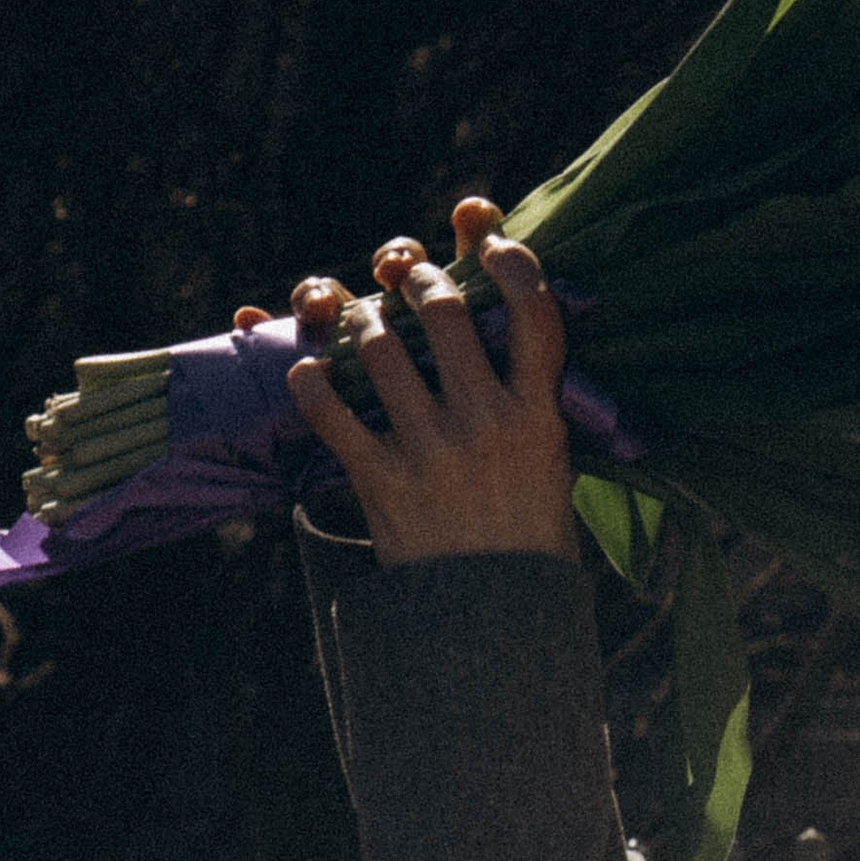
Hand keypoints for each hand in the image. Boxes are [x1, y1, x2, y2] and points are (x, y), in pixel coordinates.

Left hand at [287, 200, 577, 564]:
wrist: (494, 618)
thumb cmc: (525, 536)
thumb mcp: (549, 464)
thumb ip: (529, 402)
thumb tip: (509, 329)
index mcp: (538, 417)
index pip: (536, 313)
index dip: (513, 262)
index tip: (491, 242)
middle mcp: (487, 423)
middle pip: (444, 311)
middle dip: (416, 277)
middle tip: (404, 274)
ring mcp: (432, 450)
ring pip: (380, 348)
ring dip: (359, 321)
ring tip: (356, 321)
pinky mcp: (382, 480)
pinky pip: (330, 412)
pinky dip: (311, 384)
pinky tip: (310, 375)